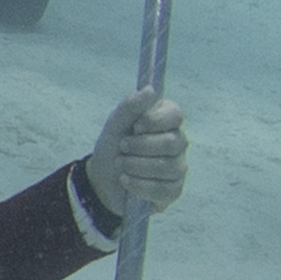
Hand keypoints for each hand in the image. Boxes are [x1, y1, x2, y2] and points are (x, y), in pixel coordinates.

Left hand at [88, 91, 190, 218]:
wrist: (102, 179)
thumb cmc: (113, 147)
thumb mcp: (115, 124)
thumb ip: (130, 106)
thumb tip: (150, 90)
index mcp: (166, 121)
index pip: (176, 114)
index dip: (154, 121)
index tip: (135, 127)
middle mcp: (178, 142)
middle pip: (172, 142)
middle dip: (140, 147)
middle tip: (122, 148)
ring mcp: (178, 167)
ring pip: (168, 167)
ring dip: (136, 166)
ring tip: (121, 166)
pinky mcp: (173, 189)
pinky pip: (164, 189)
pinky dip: (139, 185)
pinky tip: (126, 181)